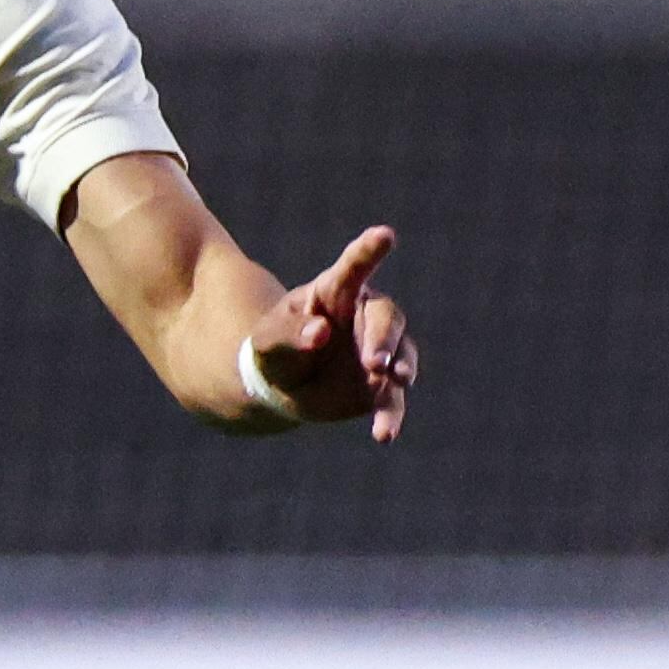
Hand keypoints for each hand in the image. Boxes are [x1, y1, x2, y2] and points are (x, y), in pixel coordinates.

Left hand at [246, 225, 416, 444]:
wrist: (281, 384)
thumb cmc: (274, 348)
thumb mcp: (268, 340)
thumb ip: (290, 334)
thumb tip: (319, 332)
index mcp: (335, 292)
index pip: (354, 267)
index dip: (369, 251)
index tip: (385, 235)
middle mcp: (365, 316)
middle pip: (387, 317)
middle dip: (384, 337)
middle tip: (375, 360)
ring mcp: (378, 349)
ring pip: (400, 355)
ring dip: (400, 368)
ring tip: (395, 381)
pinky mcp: (381, 384)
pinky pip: (392, 397)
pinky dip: (391, 413)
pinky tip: (384, 433)